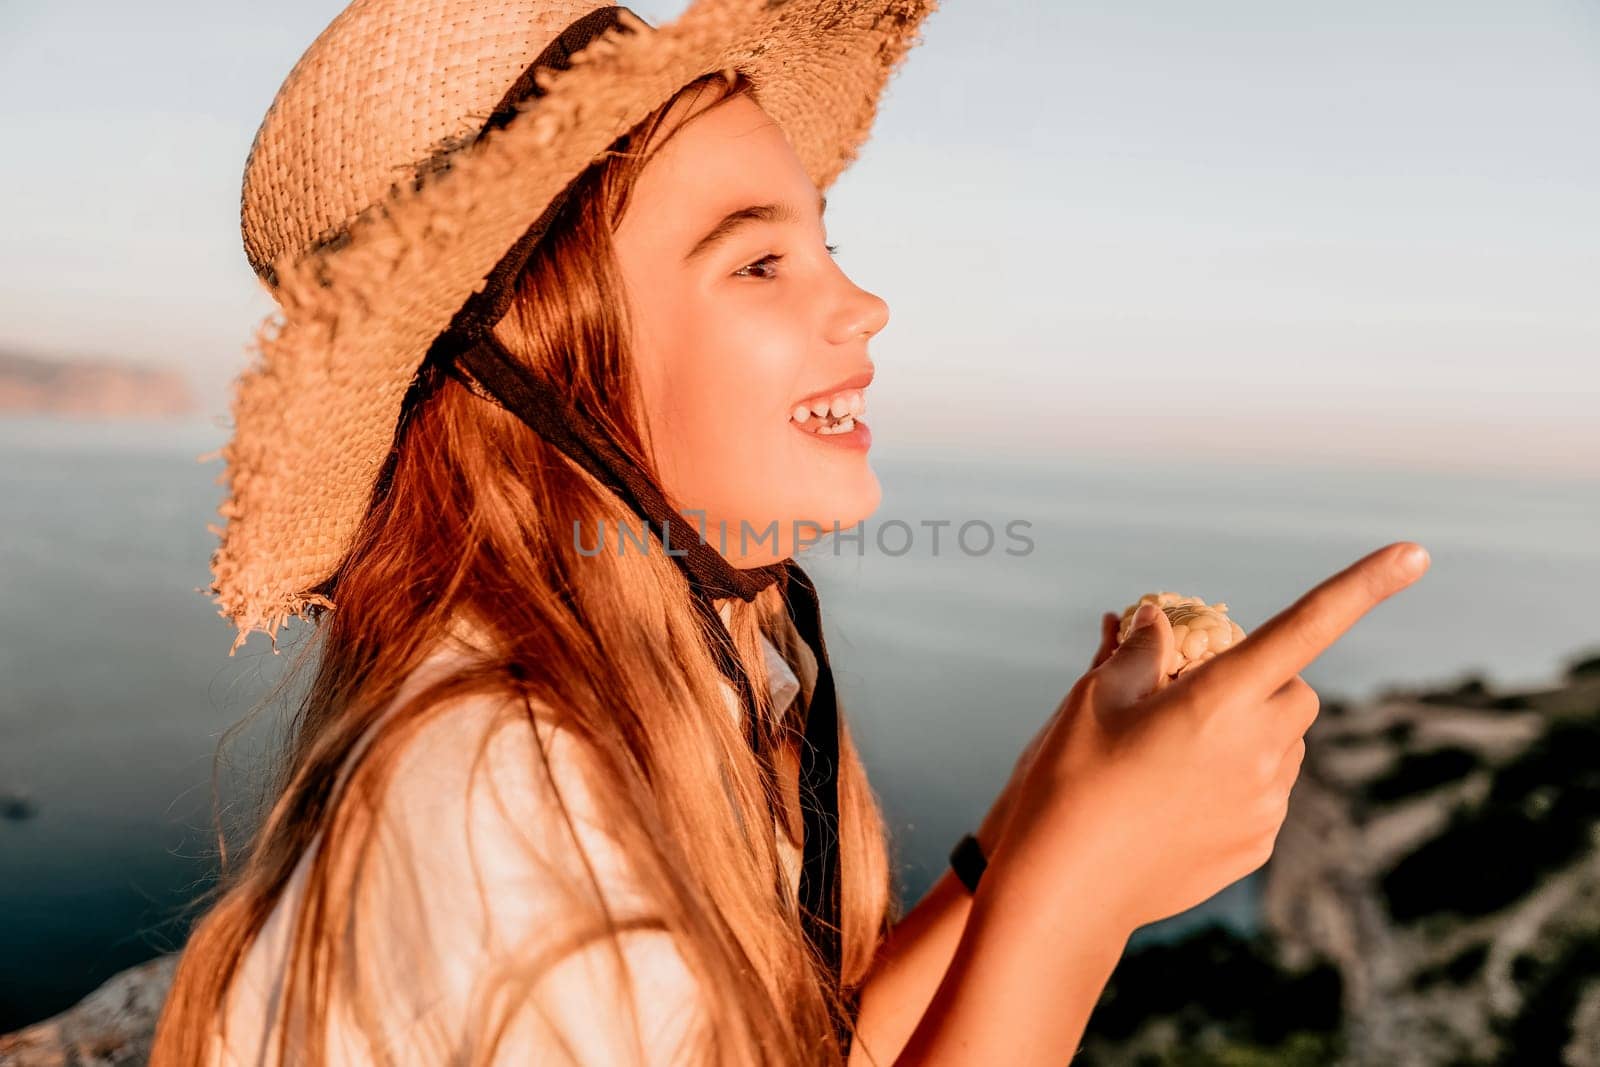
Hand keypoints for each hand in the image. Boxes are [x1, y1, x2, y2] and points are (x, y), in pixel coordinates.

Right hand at [994, 541, 1430, 935]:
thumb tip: (1159, 619)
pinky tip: (1175, 802)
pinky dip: (1236, 784)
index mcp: (1220, 699)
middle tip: (1195, 695)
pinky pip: (1266, 796)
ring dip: (1248, 735)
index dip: (1363, 586)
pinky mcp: (1256, 845)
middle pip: (1298, 692)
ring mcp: (1264, 805)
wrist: (1065, 889)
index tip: (1414, 553)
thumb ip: (1139, 650)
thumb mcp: (1093, 699)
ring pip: (1284, 747)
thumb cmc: (1071, 781)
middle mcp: (1258, 750)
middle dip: (1263, 681)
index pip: (1305, 626)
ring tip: (1171, 758)